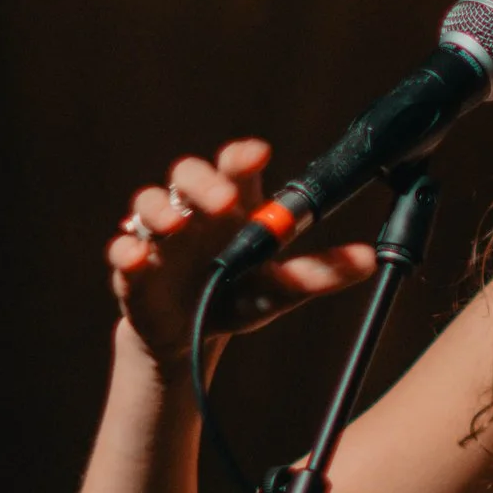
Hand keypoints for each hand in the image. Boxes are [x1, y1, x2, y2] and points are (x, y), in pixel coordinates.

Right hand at [106, 138, 376, 359]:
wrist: (191, 338)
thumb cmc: (238, 296)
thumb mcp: (280, 288)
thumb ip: (320, 272)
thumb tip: (371, 259)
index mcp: (234, 205)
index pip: (236, 166)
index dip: (242, 155)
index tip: (258, 154)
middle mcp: (194, 210)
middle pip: (188, 173)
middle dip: (202, 181)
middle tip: (224, 200)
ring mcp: (159, 235)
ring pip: (148, 201)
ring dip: (160, 209)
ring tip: (177, 226)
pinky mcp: (131, 267)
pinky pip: (120, 248)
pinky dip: (126, 249)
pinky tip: (138, 257)